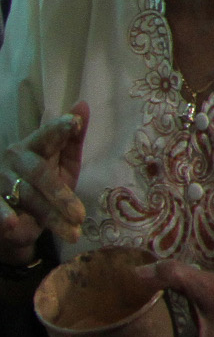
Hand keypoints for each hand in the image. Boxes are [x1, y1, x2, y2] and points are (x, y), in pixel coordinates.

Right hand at [0, 104, 88, 260]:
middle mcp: (15, 159)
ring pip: (28, 197)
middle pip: (40, 174)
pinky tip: (13, 225)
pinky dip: (4, 216)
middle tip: (80, 215)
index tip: (74, 123)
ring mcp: (2, 179)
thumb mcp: (63, 162)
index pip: (47, 136)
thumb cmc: (45, 182)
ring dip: (51, 217)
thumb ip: (72, 138)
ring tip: (72, 232)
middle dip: (61, 195)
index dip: (59, 130)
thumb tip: (82, 104)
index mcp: (33, 145)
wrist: (16, 214)